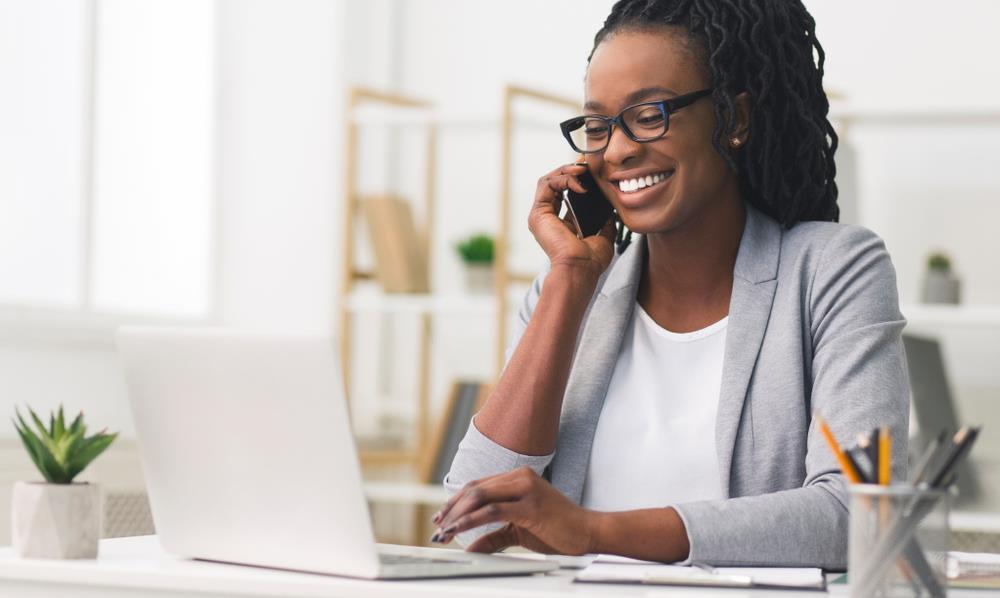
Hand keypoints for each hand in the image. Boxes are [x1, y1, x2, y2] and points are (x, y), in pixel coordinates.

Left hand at [432, 467, 597, 554]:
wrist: (588, 532)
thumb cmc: (558, 530)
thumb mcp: (519, 531)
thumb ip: (494, 537)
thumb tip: (469, 548)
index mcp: (518, 477)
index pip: (478, 485)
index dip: (456, 501)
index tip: (441, 517)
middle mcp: (521, 477)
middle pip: (475, 489)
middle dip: (451, 509)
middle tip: (437, 527)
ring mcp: (526, 488)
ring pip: (480, 497)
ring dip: (457, 516)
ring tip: (444, 532)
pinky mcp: (530, 505)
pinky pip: (492, 511)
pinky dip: (471, 522)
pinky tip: (459, 531)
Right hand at [529, 163, 615, 277]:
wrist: (581, 269)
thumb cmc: (590, 260)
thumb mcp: (603, 235)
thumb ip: (605, 221)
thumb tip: (612, 210)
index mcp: (560, 224)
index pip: (565, 193)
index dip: (578, 179)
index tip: (592, 172)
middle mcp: (547, 218)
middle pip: (555, 183)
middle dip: (571, 170)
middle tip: (587, 164)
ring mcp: (540, 215)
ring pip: (548, 180)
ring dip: (566, 171)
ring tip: (583, 169)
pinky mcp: (538, 213)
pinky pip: (547, 185)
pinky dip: (563, 178)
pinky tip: (580, 183)